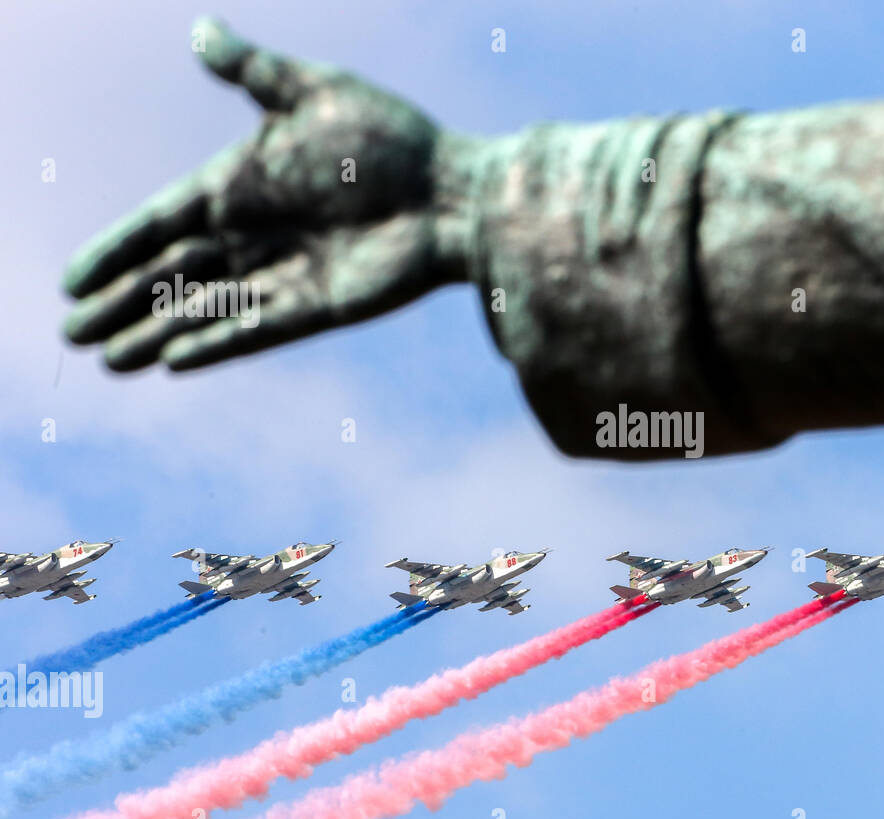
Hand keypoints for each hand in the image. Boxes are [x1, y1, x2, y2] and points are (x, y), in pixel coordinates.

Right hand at [63, 18, 470, 371]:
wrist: (454, 191)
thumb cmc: (390, 139)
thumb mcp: (312, 92)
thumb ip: (252, 72)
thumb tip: (199, 29)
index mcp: (243, 184)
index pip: (161, 223)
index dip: (117, 250)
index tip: (72, 281)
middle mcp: (258, 233)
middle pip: (173, 275)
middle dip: (123, 303)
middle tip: (73, 333)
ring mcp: (286, 273)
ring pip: (204, 308)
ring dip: (156, 332)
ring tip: (108, 360)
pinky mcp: (318, 306)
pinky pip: (254, 329)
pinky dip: (215, 344)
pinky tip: (172, 364)